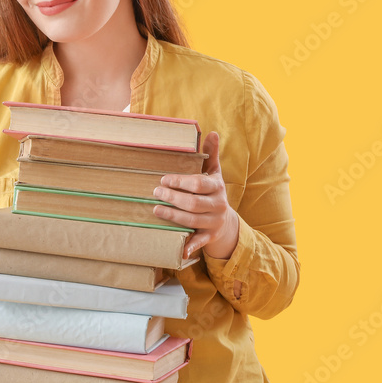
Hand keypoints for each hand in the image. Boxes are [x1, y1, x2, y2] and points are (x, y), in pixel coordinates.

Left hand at [152, 131, 239, 260]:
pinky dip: (191, 246)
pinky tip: (181, 249)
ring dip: (173, 215)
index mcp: (218, 187)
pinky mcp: (210, 236)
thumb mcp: (214, 173)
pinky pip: (200, 242)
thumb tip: (212, 133)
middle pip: (193, 203)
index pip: (198, 184)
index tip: (164, 180)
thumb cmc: (213, 192)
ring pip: (192, 220)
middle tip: (155, 192)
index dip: (180, 182)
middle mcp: (219, 205)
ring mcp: (214, 222)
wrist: (225, 220)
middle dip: (173, 198)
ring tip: (156, 209)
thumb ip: (211, 154)